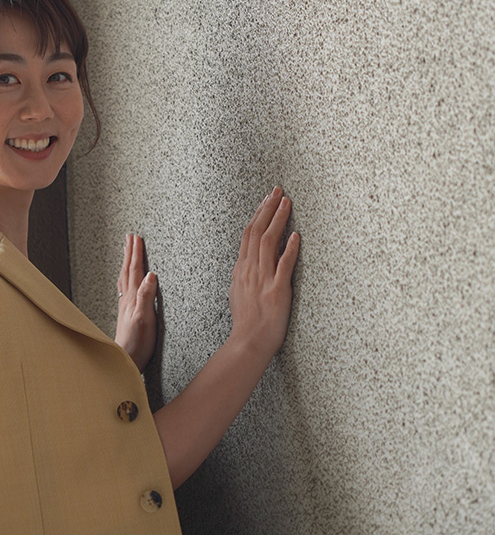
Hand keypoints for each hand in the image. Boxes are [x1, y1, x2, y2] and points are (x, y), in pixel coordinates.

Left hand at [114, 233, 157, 371]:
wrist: (125, 360)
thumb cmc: (137, 342)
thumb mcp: (146, 319)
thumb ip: (146, 296)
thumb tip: (151, 274)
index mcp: (133, 297)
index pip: (135, 270)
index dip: (136, 253)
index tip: (137, 238)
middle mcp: (127, 299)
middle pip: (127, 270)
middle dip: (129, 253)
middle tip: (129, 237)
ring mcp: (125, 305)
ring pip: (125, 278)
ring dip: (126, 262)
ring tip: (126, 251)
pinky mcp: (127, 313)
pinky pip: (125, 287)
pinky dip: (126, 277)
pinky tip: (126, 280)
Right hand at [228, 186, 299, 360]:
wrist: (249, 343)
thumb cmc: (247, 321)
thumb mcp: (239, 291)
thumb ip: (245, 272)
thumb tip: (249, 259)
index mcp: (242, 269)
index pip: (248, 233)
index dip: (259, 213)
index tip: (268, 198)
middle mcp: (250, 270)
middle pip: (257, 231)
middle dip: (268, 208)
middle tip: (277, 191)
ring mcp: (263, 279)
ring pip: (268, 242)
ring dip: (278, 220)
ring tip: (287, 203)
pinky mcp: (277, 291)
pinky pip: (283, 265)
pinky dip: (289, 249)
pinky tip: (295, 236)